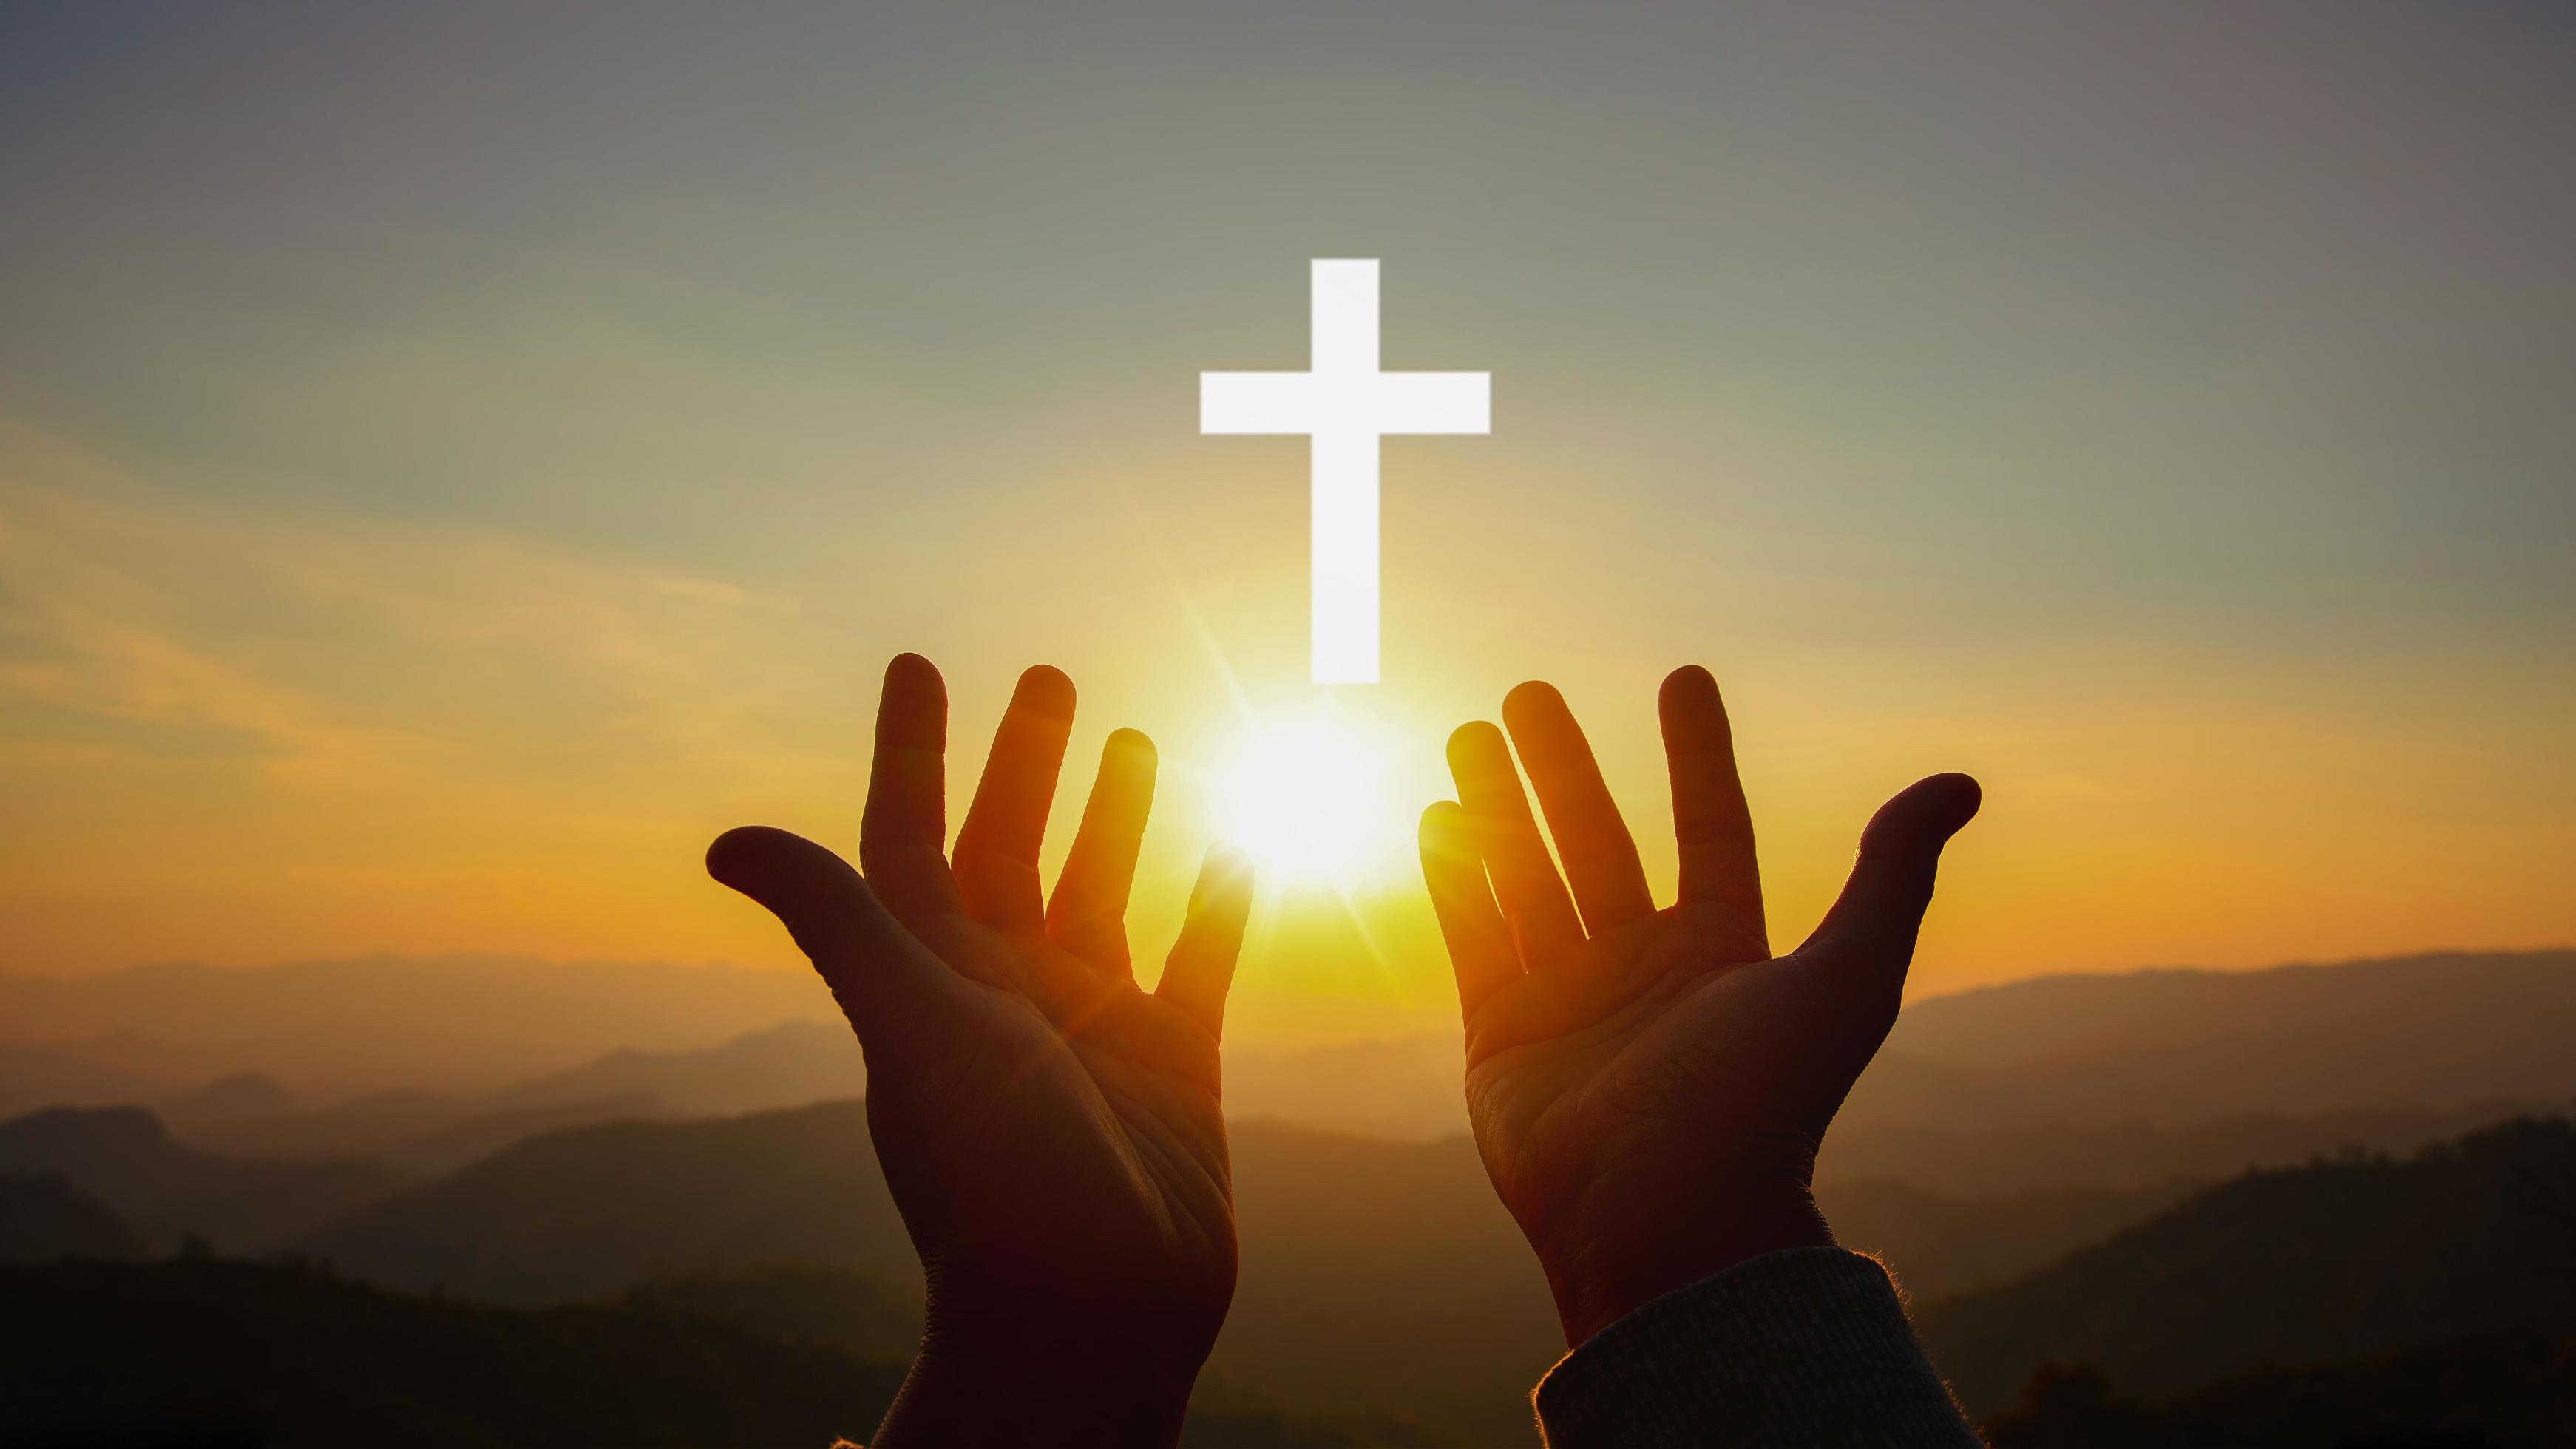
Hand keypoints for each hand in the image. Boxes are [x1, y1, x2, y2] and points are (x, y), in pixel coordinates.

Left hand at [706, 655, 1252, 1448]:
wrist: (1090, 1317)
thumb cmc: (994, 1182)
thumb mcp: (914, 1032)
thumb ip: (840, 924)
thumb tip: (725, 838)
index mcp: (935, 975)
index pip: (909, 834)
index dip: (911, 750)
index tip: (919, 663)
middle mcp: (1008, 991)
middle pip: (1011, 847)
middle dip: (1026, 761)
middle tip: (1048, 675)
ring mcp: (1094, 1025)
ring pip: (1103, 891)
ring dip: (1116, 818)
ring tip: (1136, 738)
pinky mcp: (1175, 1064)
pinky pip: (1198, 959)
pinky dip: (1219, 901)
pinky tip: (1239, 844)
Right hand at [1417, 668, 1978, 1347]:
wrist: (1666, 1218)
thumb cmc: (1764, 1103)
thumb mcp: (1848, 978)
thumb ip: (1893, 875)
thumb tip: (1961, 782)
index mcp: (1723, 954)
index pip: (1710, 830)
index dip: (1699, 756)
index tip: (1683, 677)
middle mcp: (1643, 973)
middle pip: (1596, 843)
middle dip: (1560, 768)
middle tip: (1527, 692)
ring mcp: (1568, 1003)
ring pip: (1525, 880)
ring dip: (1495, 806)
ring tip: (1467, 733)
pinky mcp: (1502, 1039)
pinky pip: (1474, 940)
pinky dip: (1455, 879)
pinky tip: (1437, 816)